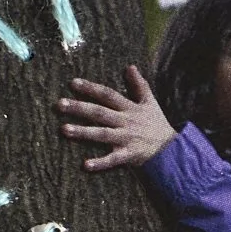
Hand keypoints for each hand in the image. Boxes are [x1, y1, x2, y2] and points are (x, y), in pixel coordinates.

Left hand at [56, 65, 176, 171]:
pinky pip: (113, 160)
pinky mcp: (128, 155)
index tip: (73, 83)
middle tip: (59, 104)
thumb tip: (131, 66)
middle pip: (100, 113)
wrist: (171, 149)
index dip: (91, 88)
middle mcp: (125, 121)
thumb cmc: (157, 124)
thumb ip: (139, 85)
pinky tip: (85, 165)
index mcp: (129, 108)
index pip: (108, 95)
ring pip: (102, 134)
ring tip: (64, 129)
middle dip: (80, 108)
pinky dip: (100, 163)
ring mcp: (126, 139)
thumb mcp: (150, 102)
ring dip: (83, 132)